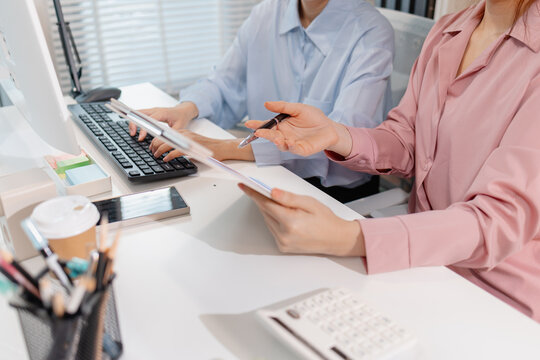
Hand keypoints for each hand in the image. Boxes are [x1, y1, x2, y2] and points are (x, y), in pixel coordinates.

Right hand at [128, 101, 197, 140]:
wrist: (183, 111)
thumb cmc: (181, 118)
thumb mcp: (180, 127)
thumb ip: (171, 134)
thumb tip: (163, 142)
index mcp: (163, 113)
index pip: (150, 119)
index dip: (144, 128)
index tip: (141, 137)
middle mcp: (155, 110)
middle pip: (140, 114)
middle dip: (134, 123)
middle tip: (133, 134)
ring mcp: (152, 110)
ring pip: (138, 114)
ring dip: (134, 122)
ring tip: (133, 133)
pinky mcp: (150, 113)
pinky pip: (140, 115)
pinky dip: (136, 121)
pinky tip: (135, 129)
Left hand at [154, 130, 254, 161]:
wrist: (222, 148)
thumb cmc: (209, 148)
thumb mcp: (192, 144)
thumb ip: (181, 145)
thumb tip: (169, 151)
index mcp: (183, 132)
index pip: (165, 133)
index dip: (156, 140)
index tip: (152, 146)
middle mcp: (184, 134)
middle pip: (163, 137)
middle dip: (155, 145)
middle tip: (152, 152)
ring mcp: (188, 140)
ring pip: (168, 143)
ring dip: (159, 150)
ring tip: (156, 156)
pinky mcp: (192, 147)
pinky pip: (176, 151)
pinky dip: (169, 156)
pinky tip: (166, 159)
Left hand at [239, 184, 364, 256]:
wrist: (336, 239)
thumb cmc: (325, 219)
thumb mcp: (309, 202)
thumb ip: (289, 198)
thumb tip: (272, 192)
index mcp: (291, 222)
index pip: (266, 204)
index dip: (254, 193)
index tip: (244, 185)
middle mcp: (284, 235)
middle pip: (265, 212)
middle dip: (265, 200)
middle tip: (268, 190)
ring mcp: (282, 243)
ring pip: (267, 220)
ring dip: (271, 210)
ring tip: (286, 206)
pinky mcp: (282, 247)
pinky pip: (272, 229)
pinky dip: (275, 220)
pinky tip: (287, 216)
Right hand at [244, 101, 353, 157]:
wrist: (330, 127)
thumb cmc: (313, 118)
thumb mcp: (297, 108)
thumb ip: (283, 107)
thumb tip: (267, 104)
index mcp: (282, 125)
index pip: (267, 125)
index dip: (257, 125)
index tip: (248, 123)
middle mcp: (284, 135)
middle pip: (271, 136)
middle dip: (264, 134)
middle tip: (259, 132)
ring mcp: (292, 143)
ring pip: (281, 144)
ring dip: (277, 141)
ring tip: (276, 138)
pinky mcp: (302, 150)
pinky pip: (294, 149)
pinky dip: (291, 146)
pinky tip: (290, 142)